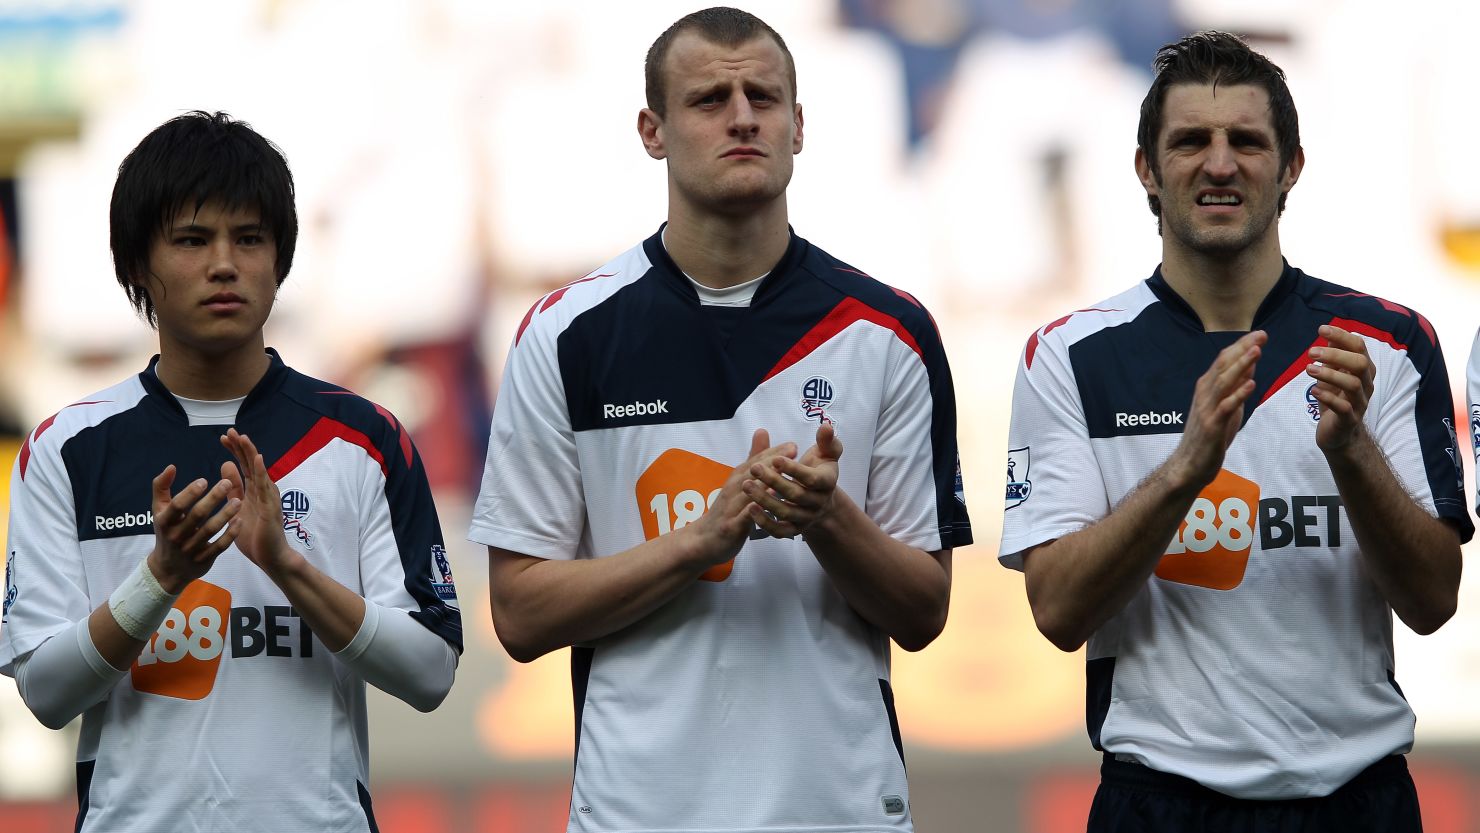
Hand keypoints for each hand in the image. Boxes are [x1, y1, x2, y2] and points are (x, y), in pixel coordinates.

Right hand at [147, 465, 239, 593]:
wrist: (169, 568)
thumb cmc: (167, 531)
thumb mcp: (159, 510)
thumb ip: (161, 487)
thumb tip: (171, 466)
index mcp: (164, 521)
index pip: (177, 506)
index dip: (190, 493)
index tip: (204, 480)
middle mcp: (177, 536)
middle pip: (197, 515)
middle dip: (213, 498)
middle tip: (227, 483)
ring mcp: (191, 549)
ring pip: (211, 530)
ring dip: (226, 514)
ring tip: (238, 500)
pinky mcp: (205, 559)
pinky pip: (220, 545)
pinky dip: (231, 533)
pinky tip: (240, 520)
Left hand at [220, 428, 295, 576]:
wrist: (270, 557)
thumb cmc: (254, 536)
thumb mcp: (237, 508)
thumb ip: (233, 488)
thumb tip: (225, 465)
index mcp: (253, 491)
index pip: (243, 465)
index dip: (235, 451)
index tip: (224, 437)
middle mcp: (263, 490)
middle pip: (251, 463)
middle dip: (241, 447)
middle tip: (230, 431)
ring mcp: (268, 498)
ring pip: (259, 471)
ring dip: (251, 454)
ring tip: (243, 438)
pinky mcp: (271, 508)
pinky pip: (265, 487)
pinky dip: (261, 472)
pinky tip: (257, 459)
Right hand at [686, 429, 794, 565]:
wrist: (702, 541)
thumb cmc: (726, 511)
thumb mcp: (739, 483)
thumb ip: (752, 459)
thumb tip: (762, 431)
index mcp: (738, 479)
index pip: (757, 462)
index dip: (774, 452)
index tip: (793, 445)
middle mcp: (733, 490)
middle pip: (753, 471)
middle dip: (772, 460)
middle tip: (792, 450)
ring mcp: (731, 508)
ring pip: (748, 491)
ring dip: (764, 480)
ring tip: (781, 472)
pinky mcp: (730, 526)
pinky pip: (743, 517)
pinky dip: (752, 511)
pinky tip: (764, 507)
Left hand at [744, 423, 842, 538]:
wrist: (822, 499)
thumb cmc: (820, 469)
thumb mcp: (827, 453)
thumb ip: (827, 440)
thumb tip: (826, 426)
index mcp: (827, 482)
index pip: (811, 478)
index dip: (794, 469)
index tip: (776, 458)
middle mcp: (818, 502)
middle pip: (795, 495)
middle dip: (773, 481)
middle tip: (754, 468)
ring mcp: (806, 518)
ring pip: (785, 512)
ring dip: (764, 500)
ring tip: (746, 485)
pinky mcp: (795, 530)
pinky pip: (780, 531)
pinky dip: (765, 523)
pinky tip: (750, 508)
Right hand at [1166, 330, 1265, 488]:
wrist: (1189, 465)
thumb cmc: (1208, 437)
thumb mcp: (1226, 408)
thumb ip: (1235, 387)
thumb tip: (1250, 366)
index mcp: (1207, 388)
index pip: (1224, 360)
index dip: (1241, 346)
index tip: (1260, 334)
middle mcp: (1204, 394)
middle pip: (1223, 366)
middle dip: (1243, 349)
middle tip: (1261, 335)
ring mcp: (1207, 409)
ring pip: (1224, 382)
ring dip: (1241, 365)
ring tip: (1256, 351)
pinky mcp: (1212, 425)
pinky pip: (1226, 406)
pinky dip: (1238, 394)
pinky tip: (1251, 384)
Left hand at [1307, 324, 1374, 453]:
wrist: (1338, 433)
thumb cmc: (1335, 399)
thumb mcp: (1333, 375)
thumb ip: (1333, 357)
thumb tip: (1328, 334)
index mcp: (1363, 370)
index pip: (1359, 347)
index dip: (1342, 336)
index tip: (1321, 329)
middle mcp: (1366, 384)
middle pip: (1360, 364)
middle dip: (1336, 355)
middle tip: (1311, 352)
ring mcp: (1360, 403)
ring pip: (1352, 384)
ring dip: (1329, 374)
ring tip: (1308, 369)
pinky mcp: (1349, 419)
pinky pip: (1343, 407)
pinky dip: (1328, 397)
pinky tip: (1314, 391)